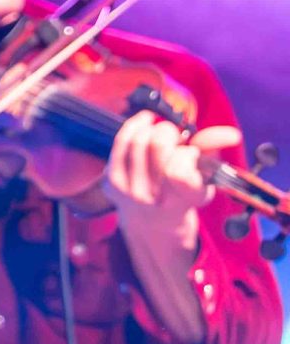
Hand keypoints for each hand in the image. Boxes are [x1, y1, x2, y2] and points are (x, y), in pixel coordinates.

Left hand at [105, 112, 239, 251]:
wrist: (152, 220)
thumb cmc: (182, 190)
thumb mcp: (206, 174)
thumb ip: (214, 149)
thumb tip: (232, 134)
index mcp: (186, 198)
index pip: (180, 171)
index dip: (187, 153)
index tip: (190, 153)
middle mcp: (157, 198)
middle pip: (157, 145)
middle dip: (168, 132)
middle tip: (173, 137)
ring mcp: (130, 191)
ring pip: (138, 140)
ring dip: (151, 129)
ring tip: (159, 134)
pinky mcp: (111, 182)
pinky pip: (121, 142)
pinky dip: (134, 126)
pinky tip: (144, 122)